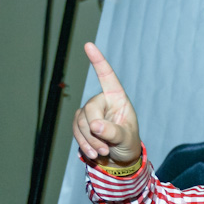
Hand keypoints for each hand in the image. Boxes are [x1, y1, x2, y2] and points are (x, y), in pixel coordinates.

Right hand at [73, 43, 141, 165]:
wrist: (120, 158)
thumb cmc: (128, 143)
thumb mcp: (125, 138)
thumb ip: (112, 131)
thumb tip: (94, 124)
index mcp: (118, 99)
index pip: (107, 77)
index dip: (98, 62)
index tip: (89, 45)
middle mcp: (102, 102)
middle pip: (89, 110)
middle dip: (95, 131)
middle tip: (106, 148)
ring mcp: (90, 112)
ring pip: (80, 122)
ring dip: (90, 141)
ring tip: (103, 152)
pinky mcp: (80, 123)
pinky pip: (75, 131)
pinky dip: (83, 145)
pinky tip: (94, 154)